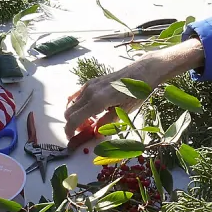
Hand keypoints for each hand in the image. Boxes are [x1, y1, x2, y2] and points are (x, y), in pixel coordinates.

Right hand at [63, 38, 204, 137]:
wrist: (142, 72)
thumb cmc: (136, 93)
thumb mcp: (124, 112)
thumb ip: (106, 123)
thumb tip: (95, 133)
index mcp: (97, 101)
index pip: (73, 120)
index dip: (70, 132)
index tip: (73, 139)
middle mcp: (89, 92)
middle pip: (68, 112)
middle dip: (74, 124)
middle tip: (88, 130)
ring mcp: (89, 85)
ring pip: (72, 104)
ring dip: (77, 115)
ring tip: (93, 120)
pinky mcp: (91, 82)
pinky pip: (77, 96)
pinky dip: (79, 106)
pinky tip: (91, 110)